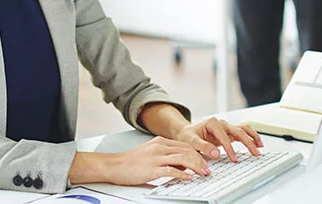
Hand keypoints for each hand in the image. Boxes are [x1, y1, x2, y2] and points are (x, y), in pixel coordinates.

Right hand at [97, 136, 211, 185]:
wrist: (113, 165)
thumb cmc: (130, 162)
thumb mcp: (150, 154)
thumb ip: (166, 156)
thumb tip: (183, 165)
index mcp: (159, 142)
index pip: (185, 145)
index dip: (198, 154)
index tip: (205, 162)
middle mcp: (159, 147)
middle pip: (187, 150)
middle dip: (200, 160)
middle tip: (208, 169)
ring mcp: (155, 157)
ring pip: (182, 158)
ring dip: (196, 166)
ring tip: (203, 173)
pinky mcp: (151, 169)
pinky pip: (171, 170)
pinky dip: (183, 174)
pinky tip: (189, 178)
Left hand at [173, 117, 264, 162]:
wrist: (185, 132)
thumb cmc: (187, 136)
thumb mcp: (191, 141)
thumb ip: (203, 147)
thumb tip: (217, 154)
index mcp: (212, 123)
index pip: (225, 137)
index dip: (230, 149)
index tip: (234, 159)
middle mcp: (221, 123)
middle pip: (238, 131)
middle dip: (248, 142)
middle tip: (255, 153)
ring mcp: (226, 127)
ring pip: (243, 129)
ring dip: (253, 137)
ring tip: (260, 146)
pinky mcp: (228, 132)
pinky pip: (242, 133)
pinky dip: (250, 137)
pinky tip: (256, 143)